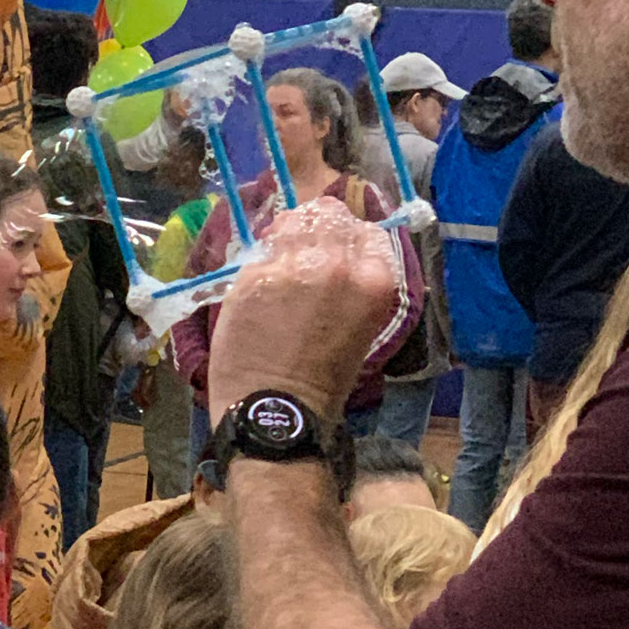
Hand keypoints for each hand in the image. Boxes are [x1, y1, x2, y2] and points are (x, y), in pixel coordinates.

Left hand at [207, 199, 400, 427]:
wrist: (279, 413)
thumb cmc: (323, 380)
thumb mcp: (361, 326)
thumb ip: (352, 283)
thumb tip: (333, 251)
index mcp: (374, 280)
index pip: (366, 231)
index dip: (347, 236)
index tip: (334, 248)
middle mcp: (338, 264)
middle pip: (327, 215)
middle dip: (314, 227)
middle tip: (300, 249)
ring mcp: (293, 267)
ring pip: (290, 223)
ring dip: (284, 236)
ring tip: (279, 262)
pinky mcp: (254, 277)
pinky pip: (259, 253)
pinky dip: (259, 264)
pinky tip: (258, 288)